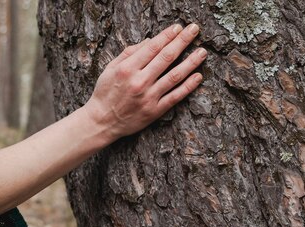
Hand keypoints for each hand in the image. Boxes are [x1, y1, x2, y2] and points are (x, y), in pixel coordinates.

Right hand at [84, 23, 205, 143]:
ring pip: (175, 76)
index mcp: (127, 68)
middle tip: (194, 30)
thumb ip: (129, 53)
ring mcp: (148, 97)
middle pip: (166, 57)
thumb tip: (150, 42)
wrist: (102, 121)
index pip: (153, 47)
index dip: (167, 35)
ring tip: (202, 52)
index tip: (178, 27)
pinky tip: (198, 76)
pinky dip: (188, 86)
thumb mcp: (110, 68)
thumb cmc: (105, 93)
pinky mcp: (154, 111)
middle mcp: (139, 81)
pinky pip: (175, 96)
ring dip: (191, 62)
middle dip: (182, 41)